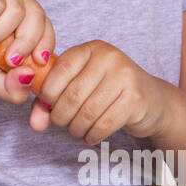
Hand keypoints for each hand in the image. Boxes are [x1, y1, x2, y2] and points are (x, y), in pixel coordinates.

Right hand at [0, 0, 56, 103]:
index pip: (46, 25)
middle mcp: (10, 0)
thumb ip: (15, 87)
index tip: (36, 62)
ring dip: (0, 34)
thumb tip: (30, 76)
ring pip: (18, 8)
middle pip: (37, 14)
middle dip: (27, 42)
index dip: (46, 43)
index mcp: (20, 20)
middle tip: (8, 59)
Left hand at [29, 40, 171, 142]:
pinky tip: (90, 136)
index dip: (47, 93)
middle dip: (60, 116)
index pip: (59, 71)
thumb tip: (35, 124)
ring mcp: (125, 76)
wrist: (151, 99)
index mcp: (90, 49)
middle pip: (72, 95)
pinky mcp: (136, 98)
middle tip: (61, 123)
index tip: (47, 105)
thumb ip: (50, 102)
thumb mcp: (77, 87)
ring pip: (87, 112)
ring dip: (75, 128)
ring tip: (75, 131)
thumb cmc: (106, 91)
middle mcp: (109, 57)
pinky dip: (92, 135)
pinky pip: (104, 123)